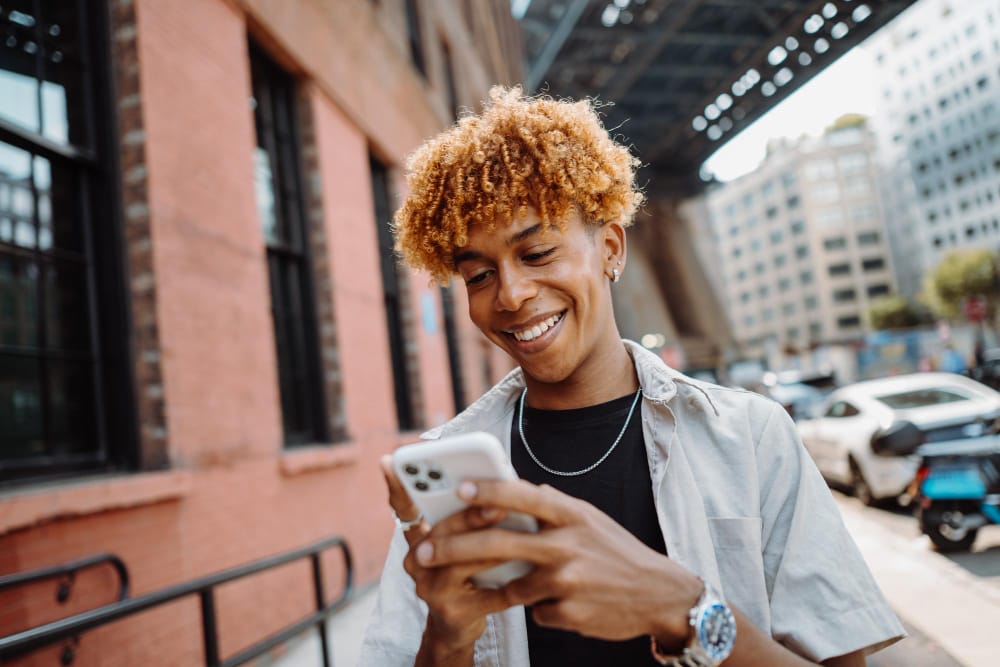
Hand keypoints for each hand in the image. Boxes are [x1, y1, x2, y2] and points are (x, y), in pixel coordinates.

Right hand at [378, 457, 513, 651]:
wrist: (456, 629)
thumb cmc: (465, 575)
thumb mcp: (458, 543)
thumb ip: (466, 516)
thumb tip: (498, 484)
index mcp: (417, 539)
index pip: (403, 507)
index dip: (396, 484)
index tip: (390, 459)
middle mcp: (416, 561)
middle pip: (441, 533)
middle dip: (470, 517)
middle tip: (496, 505)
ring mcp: (430, 590)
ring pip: (462, 563)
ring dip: (493, 547)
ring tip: (519, 535)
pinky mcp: (453, 614)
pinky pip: (487, 595)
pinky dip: (511, 583)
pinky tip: (531, 574)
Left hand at [413, 478, 702, 645]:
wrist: (659, 594)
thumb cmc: (617, 551)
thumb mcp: (588, 519)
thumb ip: (551, 509)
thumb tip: (512, 492)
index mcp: (571, 514)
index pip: (522, 495)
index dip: (487, 491)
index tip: (457, 489)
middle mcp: (567, 544)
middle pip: (498, 542)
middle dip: (452, 548)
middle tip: (421, 554)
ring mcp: (566, 580)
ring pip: (508, 584)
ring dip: (495, 586)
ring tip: (493, 585)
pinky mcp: (565, 612)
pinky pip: (532, 609)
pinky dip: (536, 606)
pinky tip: (560, 601)